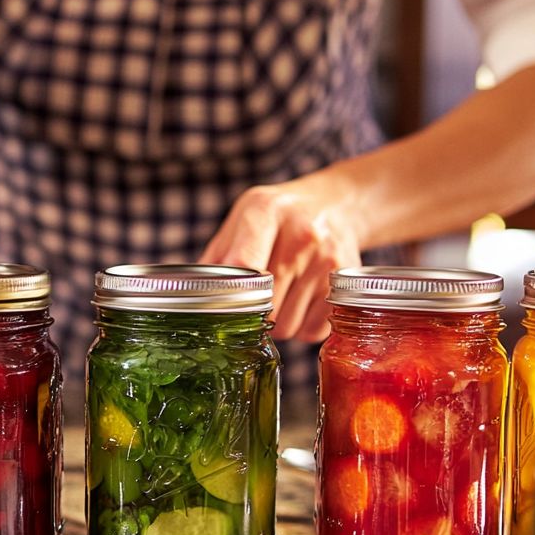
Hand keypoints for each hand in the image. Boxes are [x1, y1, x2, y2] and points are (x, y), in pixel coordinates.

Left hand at [199, 174, 363, 341]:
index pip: (243, 264)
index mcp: (266, 212)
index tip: (222, 305)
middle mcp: (301, 235)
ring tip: (280, 296)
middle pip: (263, 306)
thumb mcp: (244, 216)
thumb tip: (190, 298)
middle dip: (251, 313)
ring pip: (286, 325)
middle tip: (252, 299)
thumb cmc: (279, 215)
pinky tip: (300, 303)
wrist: (336, 203)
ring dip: (276, 323)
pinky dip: (301, 327)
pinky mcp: (344, 283)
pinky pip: (311, 331)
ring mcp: (326, 259)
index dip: (229, 294)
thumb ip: (216, 256)